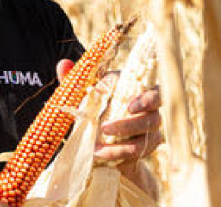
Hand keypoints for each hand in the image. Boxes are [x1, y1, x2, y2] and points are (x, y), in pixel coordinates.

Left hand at [56, 59, 161, 195]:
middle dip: (128, 125)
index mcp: (140, 89)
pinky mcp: (146, 147)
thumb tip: (63, 64)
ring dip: (120, 146)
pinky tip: (100, 156)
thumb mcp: (86, 91)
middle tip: (104, 128)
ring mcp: (150, 130)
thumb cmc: (97, 104)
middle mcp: (151, 110)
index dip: (148, 100)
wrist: (105, 132)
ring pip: (143, 141)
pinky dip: (117, 155)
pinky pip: (136, 154)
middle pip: (151, 118)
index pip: (157, 92)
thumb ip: (75, 78)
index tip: (129, 107)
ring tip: (97, 149)